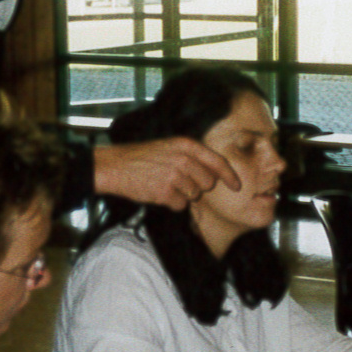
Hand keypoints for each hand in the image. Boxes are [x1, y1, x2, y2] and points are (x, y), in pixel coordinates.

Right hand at [92, 138, 239, 210]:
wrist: (115, 166)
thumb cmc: (141, 157)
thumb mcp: (168, 147)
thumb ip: (190, 156)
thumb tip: (212, 174)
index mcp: (186, 145)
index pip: (217, 162)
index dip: (229, 176)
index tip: (237, 186)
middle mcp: (183, 160)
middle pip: (207, 183)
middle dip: (198, 186)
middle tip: (179, 181)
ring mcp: (175, 176)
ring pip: (194, 195)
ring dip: (182, 195)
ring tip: (164, 184)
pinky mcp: (165, 192)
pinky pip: (180, 205)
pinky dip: (172, 203)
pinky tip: (159, 193)